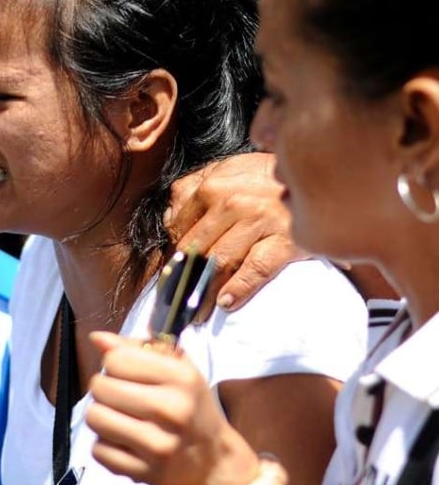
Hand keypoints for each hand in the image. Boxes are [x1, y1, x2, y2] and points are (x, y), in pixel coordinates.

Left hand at [85, 332, 259, 484]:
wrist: (214, 460)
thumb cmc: (190, 405)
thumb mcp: (176, 368)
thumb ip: (135, 348)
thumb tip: (95, 338)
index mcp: (181, 378)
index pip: (115, 359)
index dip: (114, 363)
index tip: (127, 373)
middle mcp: (172, 410)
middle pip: (100, 388)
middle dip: (104, 389)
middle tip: (121, 397)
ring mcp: (159, 445)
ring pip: (95, 418)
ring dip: (101, 416)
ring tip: (120, 418)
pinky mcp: (146, 473)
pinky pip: (98, 451)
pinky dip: (105, 446)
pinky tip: (124, 443)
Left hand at [164, 153, 305, 314]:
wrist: (316, 175)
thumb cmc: (265, 177)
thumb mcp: (226, 170)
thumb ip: (191, 188)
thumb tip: (168, 219)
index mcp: (212, 187)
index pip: (181, 229)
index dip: (175, 255)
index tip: (172, 276)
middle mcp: (232, 203)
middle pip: (197, 249)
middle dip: (185, 279)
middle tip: (177, 302)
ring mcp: (259, 222)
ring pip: (220, 262)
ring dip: (205, 291)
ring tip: (196, 313)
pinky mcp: (285, 240)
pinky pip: (255, 268)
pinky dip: (239, 288)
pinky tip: (226, 303)